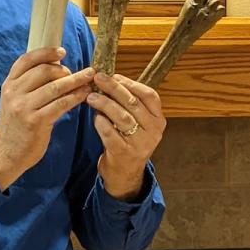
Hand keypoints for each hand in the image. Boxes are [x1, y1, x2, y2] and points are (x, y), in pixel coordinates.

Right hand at [0, 48, 93, 190]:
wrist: (6, 153)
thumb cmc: (15, 126)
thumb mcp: (13, 101)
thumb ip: (27, 85)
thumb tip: (54, 68)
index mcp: (9, 85)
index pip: (26, 60)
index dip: (45, 52)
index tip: (62, 51)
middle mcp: (14, 93)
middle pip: (44, 71)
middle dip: (65, 70)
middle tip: (80, 74)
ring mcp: (24, 107)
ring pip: (55, 87)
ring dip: (76, 81)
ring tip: (89, 80)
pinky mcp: (35, 121)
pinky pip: (60, 104)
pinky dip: (75, 97)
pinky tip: (84, 95)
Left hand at [86, 72, 164, 199]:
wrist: (125, 174)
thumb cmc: (129, 142)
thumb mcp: (138, 124)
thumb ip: (129, 104)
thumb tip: (111, 79)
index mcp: (158, 120)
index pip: (150, 96)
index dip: (131, 83)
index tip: (114, 75)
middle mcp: (153, 132)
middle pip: (133, 103)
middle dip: (114, 88)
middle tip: (98, 78)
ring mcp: (139, 144)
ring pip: (122, 117)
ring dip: (105, 104)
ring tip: (91, 97)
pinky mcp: (124, 153)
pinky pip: (110, 133)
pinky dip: (101, 123)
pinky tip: (95, 117)